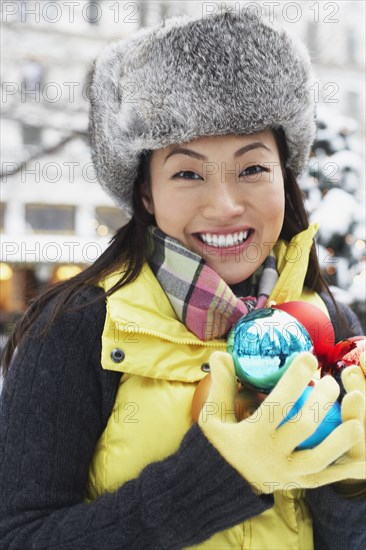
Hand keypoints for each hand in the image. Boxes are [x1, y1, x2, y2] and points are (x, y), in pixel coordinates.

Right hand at [198, 351, 363, 494]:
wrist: (224, 485)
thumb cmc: (223, 442)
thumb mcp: (213, 415)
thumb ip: (221, 385)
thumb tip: (222, 354)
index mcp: (252, 436)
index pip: (277, 405)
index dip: (294, 379)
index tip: (308, 357)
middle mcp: (272, 456)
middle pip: (303, 428)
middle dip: (321, 402)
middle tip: (330, 381)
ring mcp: (289, 474)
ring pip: (321, 458)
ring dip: (341, 439)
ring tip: (355, 420)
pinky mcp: (302, 484)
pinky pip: (328, 477)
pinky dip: (345, 465)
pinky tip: (358, 447)